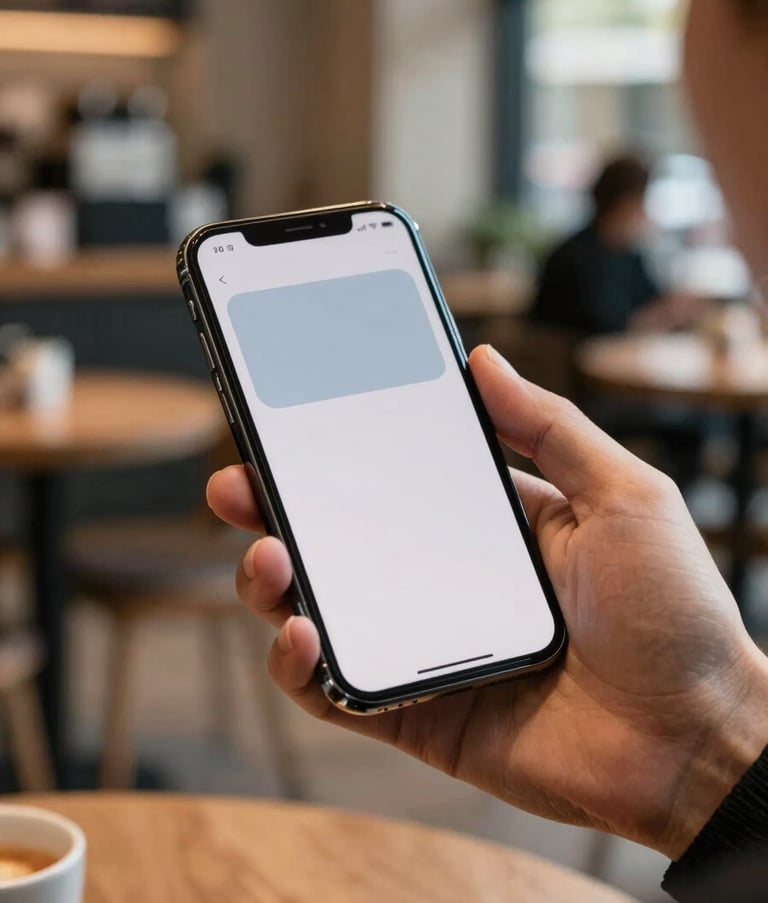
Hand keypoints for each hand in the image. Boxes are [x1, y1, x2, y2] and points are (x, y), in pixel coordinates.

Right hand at [207, 345, 767, 856]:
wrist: (695, 741)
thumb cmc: (675, 615)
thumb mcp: (624, 497)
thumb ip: (550, 427)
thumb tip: (482, 361)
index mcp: (489, 525)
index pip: (394, 479)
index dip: (339, 452)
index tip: (291, 420)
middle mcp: (447, 580)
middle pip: (341, 542)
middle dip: (279, 512)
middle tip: (238, 485)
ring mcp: (425, 646)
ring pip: (323, 610)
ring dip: (275, 583)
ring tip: (268, 556)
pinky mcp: (416, 713)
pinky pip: (337, 690)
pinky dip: (301, 666)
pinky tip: (300, 632)